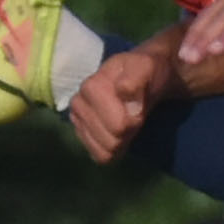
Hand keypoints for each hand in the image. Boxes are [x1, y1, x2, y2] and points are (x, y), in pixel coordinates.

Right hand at [68, 46, 174, 162]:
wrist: (141, 76)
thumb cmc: (143, 72)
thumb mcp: (145, 67)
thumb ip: (134, 79)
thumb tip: (123, 94)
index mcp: (90, 87)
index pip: (117, 125)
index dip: (133, 120)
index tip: (139, 107)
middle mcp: (78, 104)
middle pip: (111, 140)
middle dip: (128, 131)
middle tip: (135, 115)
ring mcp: (78, 121)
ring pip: (104, 150)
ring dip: (121, 141)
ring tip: (127, 123)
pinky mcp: (83, 135)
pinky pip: (99, 156)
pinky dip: (113, 151)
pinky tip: (119, 135)